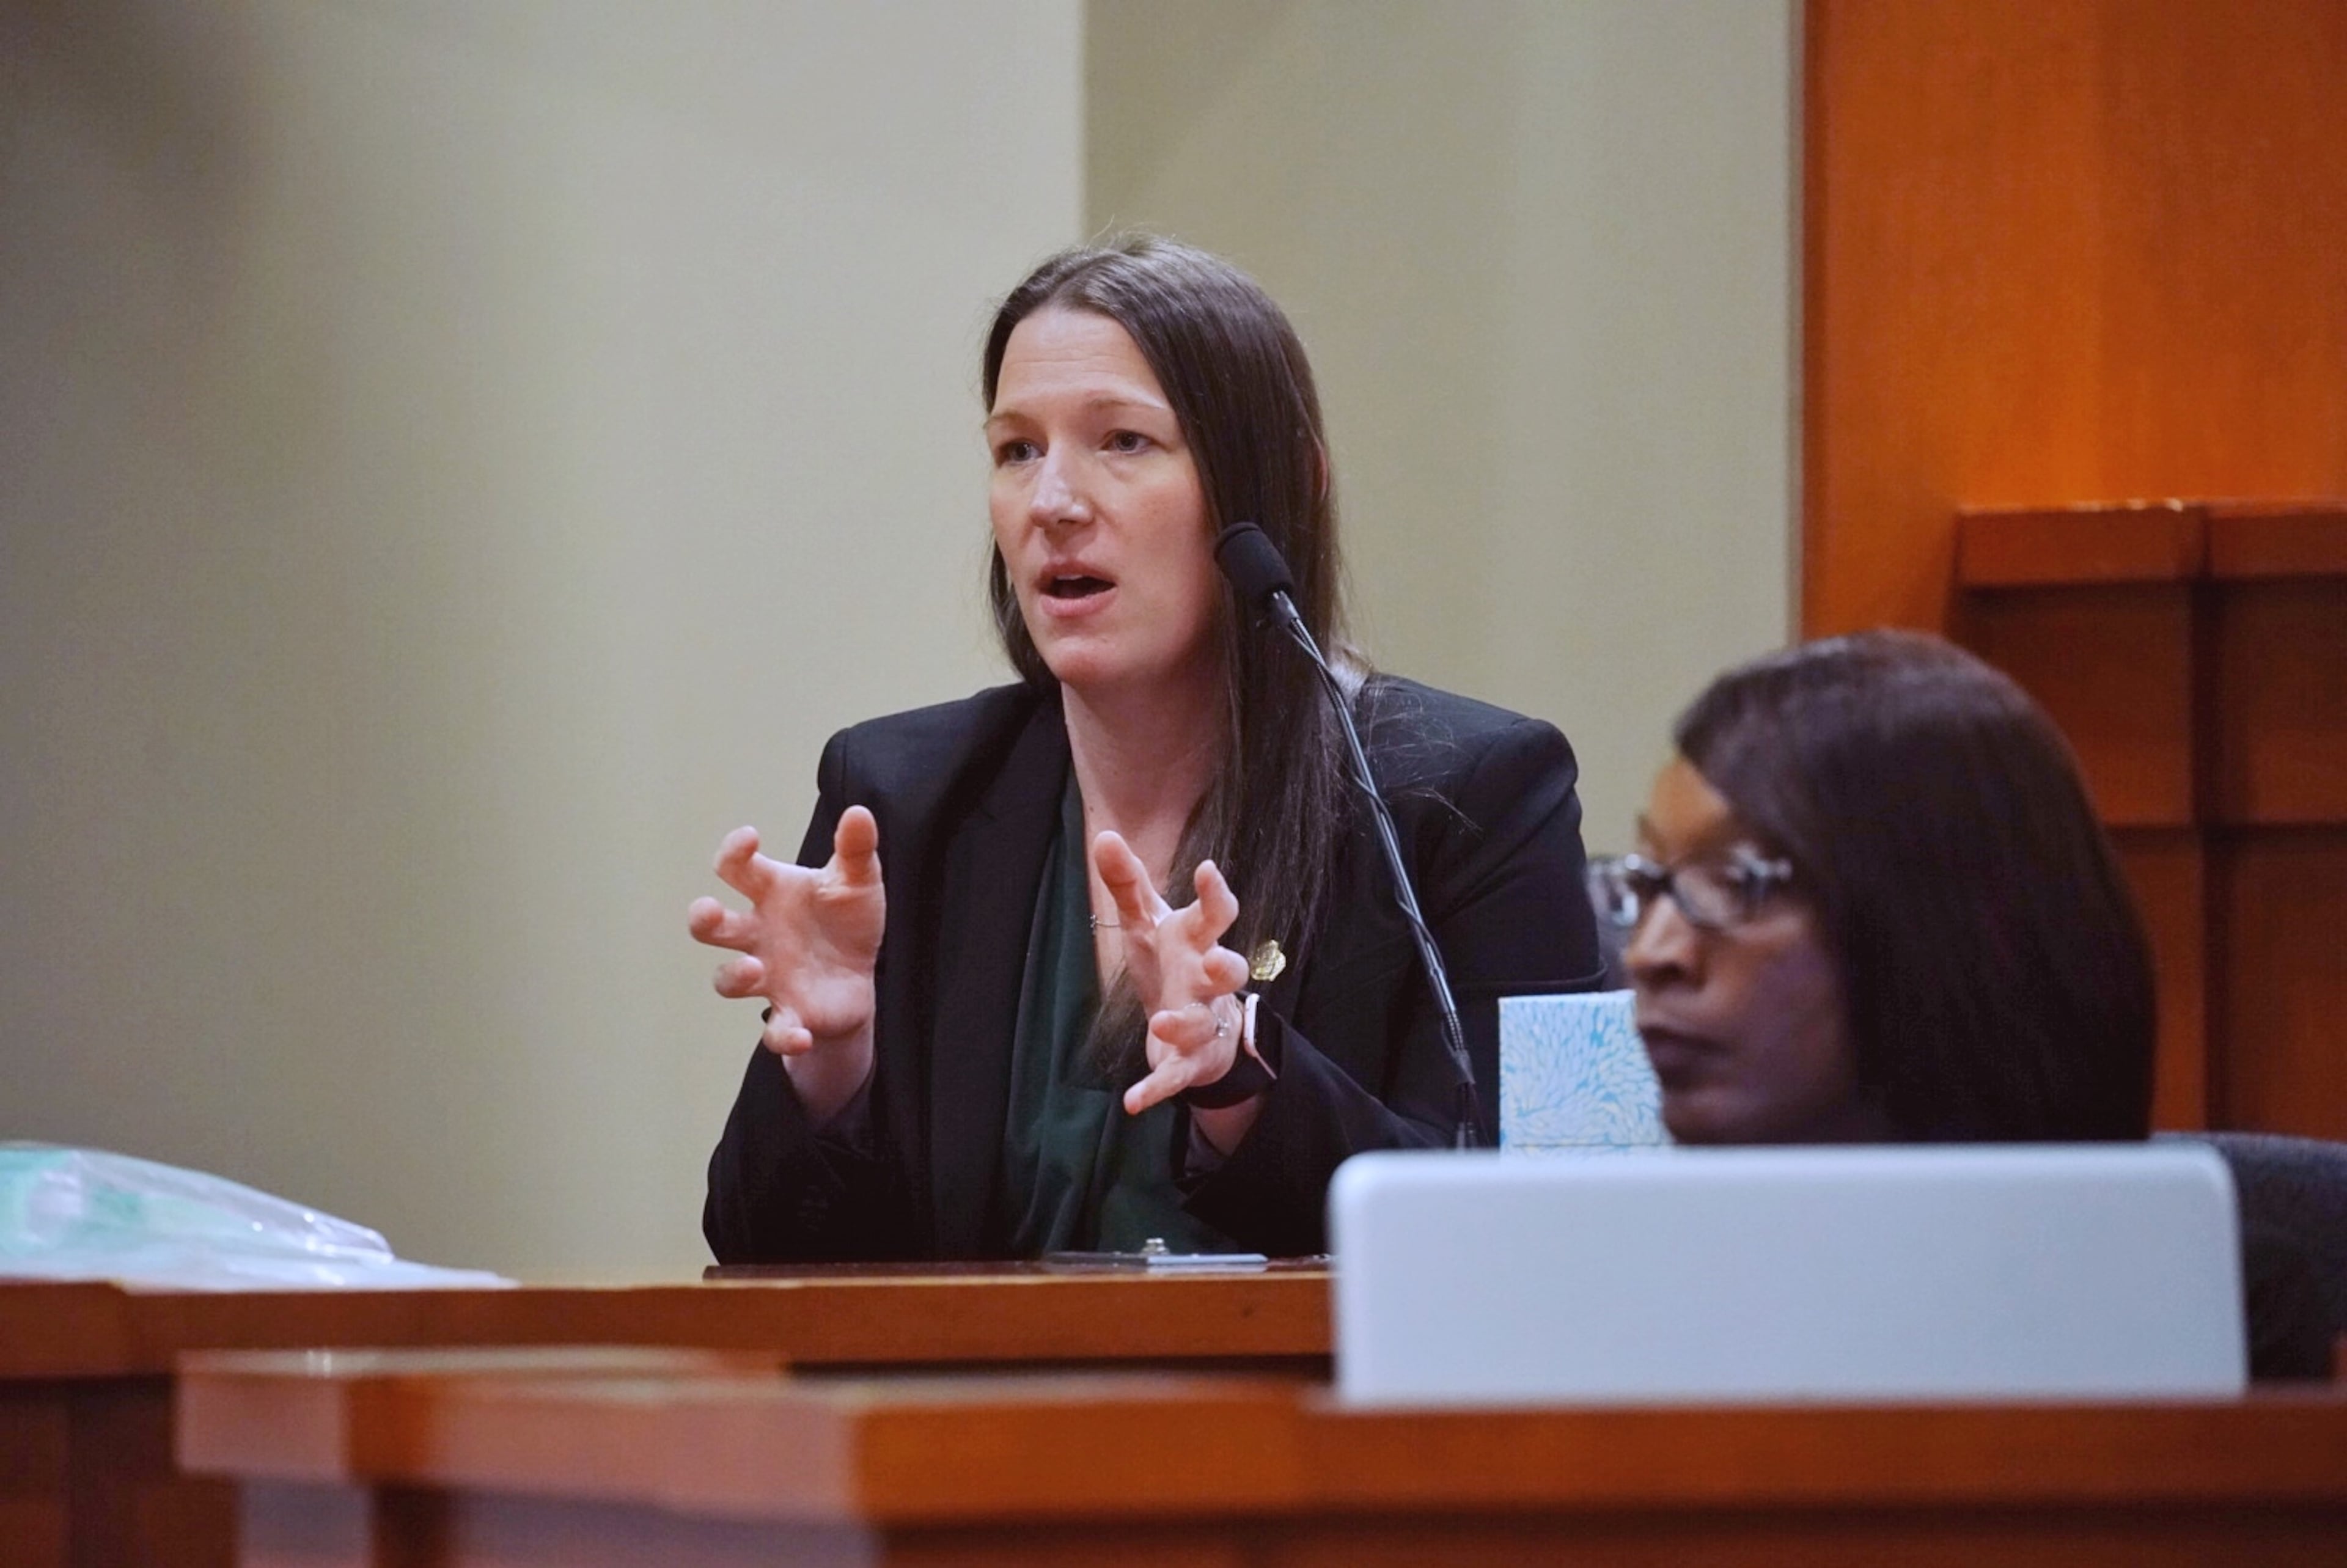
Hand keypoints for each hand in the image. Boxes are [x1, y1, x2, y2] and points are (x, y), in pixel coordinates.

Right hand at [688, 809, 884, 1078]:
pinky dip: (783, 1036)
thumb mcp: (858, 881)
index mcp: (770, 893)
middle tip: (710, 912)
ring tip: (756, 968)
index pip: (735, 868)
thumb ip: (855, 850)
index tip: (749, 838)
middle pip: (710, 926)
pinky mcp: (790, 1012)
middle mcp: (758, 934)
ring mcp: (768, 975)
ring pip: (727, 979)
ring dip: (733, 975)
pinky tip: (801, 1034)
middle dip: (701, 918)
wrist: (861, 974)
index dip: (732, 852)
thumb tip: (859, 812)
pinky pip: (775, 1030)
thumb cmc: (845, 920)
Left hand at [1091, 831, 1253, 1115]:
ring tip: (1161, 1022)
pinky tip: (1132, 1103)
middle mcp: (1207, 982)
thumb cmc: (1173, 964)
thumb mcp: (1147, 922)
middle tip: (1216, 960)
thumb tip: (1105, 835)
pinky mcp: (1188, 1062)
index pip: (1218, 916)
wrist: (1195, 1029)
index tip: (1207, 870)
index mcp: (1199, 942)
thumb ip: (1128, 883)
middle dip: (1226, 966)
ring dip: (1184, 1024)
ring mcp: (1202, 1023)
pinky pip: (1174, 1076)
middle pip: (1228, 971)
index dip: (1216, 895)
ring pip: (1202, 1024)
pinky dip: (1155, 1089)